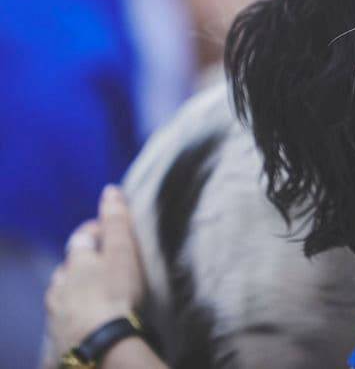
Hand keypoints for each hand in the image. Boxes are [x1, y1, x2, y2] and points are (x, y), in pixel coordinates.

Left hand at [44, 185, 146, 356]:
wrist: (99, 341)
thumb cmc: (114, 292)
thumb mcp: (122, 252)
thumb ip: (116, 222)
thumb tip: (110, 190)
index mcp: (76, 260)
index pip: (82, 237)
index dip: (95, 231)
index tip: (109, 231)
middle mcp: (60, 282)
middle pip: (69, 266)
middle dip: (83, 263)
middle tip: (105, 266)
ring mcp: (56, 309)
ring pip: (63, 292)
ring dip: (76, 289)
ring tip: (95, 295)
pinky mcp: (57, 334)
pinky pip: (64, 317)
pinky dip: (74, 313)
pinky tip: (85, 318)